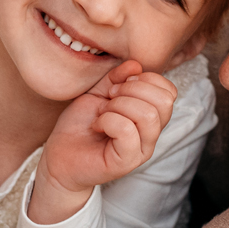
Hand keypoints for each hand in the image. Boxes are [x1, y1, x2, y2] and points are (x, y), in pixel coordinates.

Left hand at [30, 60, 176, 223]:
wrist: (59, 156)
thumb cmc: (80, 126)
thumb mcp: (98, 93)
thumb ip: (116, 78)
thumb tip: (135, 65)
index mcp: (150, 119)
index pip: (169, 92)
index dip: (146, 79)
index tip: (119, 85)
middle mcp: (151, 136)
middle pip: (164, 102)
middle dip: (132, 90)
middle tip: (109, 98)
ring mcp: (141, 151)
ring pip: (148, 115)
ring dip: (119, 105)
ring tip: (102, 113)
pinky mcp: (126, 162)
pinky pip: (127, 130)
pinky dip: (108, 120)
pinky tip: (97, 125)